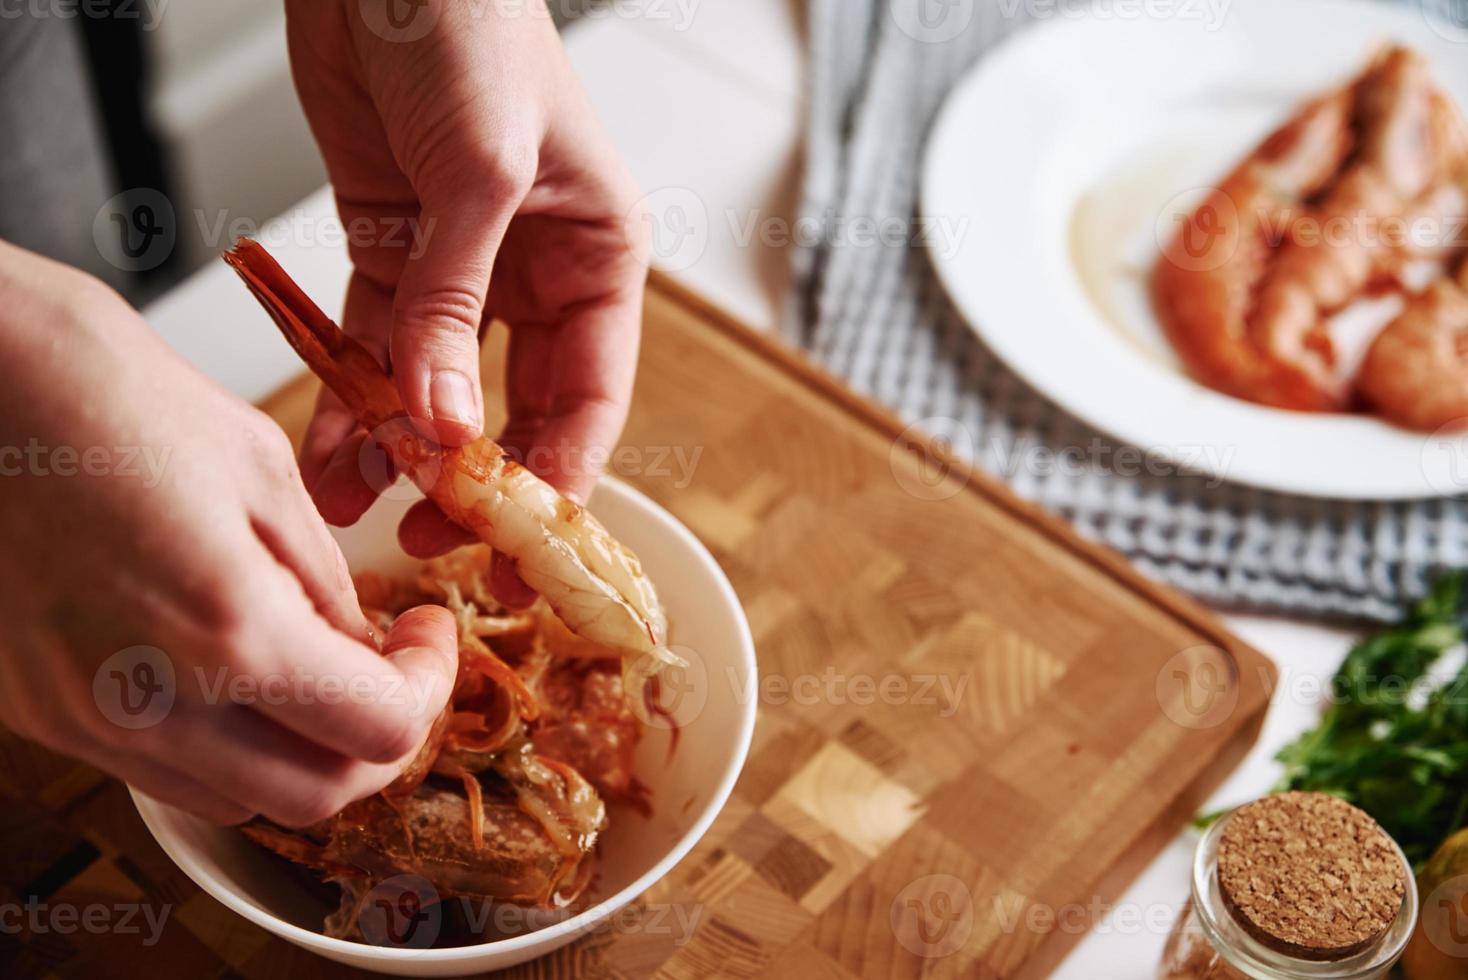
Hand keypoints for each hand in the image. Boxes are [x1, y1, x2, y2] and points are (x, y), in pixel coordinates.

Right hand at [0, 241, 458, 824]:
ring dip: (301, 752)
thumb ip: (321, 579)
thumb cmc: (96, 388)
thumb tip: (361, 643)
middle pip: (315, 794)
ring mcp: (79, 720)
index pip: (379, 729)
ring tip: (317, 667)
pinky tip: (233, 669)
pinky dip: (224, 743)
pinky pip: (160, 769)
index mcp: (224, 629)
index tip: (430, 635)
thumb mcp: (257, 467)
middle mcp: (146, 702)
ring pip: (237, 798)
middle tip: (394, 668)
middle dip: (377, 741)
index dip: (430, 687)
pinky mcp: (35, 712)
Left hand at [285, 0, 648, 603]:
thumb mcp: (481, 174)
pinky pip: (373, 344)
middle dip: (475, 478)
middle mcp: (537, 275)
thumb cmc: (469, 26)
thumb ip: (459, 306)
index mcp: (597, 259)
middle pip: (516, 407)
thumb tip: (445, 427)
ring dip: (401, 449)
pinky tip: (329, 449)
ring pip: (436, 387)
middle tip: (438, 540)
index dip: (556, 481)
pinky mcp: (391, 251)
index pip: (590, 398)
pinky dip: (350, 396)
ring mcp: (461, 269)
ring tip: (361, 507)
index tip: (517, 550)